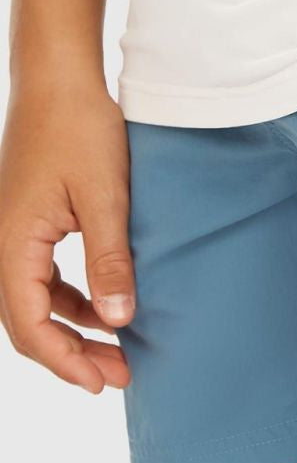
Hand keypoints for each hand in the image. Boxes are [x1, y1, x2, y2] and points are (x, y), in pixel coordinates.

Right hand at [0, 79, 132, 392]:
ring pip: (36, 303)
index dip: (64, 360)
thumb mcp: (106, 198)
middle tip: (119, 377)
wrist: (60, 80)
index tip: (103, 382)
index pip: (29, 322)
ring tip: (118, 353)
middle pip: (28, 321)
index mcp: (13, 242)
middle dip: (71, 355)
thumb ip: (110, 261)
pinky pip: (46, 278)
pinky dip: (74, 302)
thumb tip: (117, 322)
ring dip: (74, 331)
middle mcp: (4, 243)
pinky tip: (108, 311)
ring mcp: (14, 234)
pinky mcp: (31, 225)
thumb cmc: (80, 128)